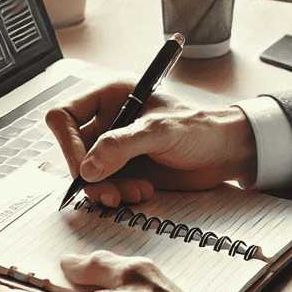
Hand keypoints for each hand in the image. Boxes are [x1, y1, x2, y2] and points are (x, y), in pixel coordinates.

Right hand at [45, 80, 257, 206]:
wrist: (227, 153)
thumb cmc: (201, 128)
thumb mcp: (162, 131)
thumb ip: (123, 145)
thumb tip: (87, 168)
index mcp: (110, 97)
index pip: (64, 117)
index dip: (67, 144)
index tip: (85, 168)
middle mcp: (107, 121)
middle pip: (73, 151)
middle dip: (90, 175)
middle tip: (110, 192)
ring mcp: (114, 148)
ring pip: (87, 174)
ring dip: (107, 189)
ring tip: (137, 192)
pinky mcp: (124, 170)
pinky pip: (105, 187)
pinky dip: (118, 194)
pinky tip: (143, 192)